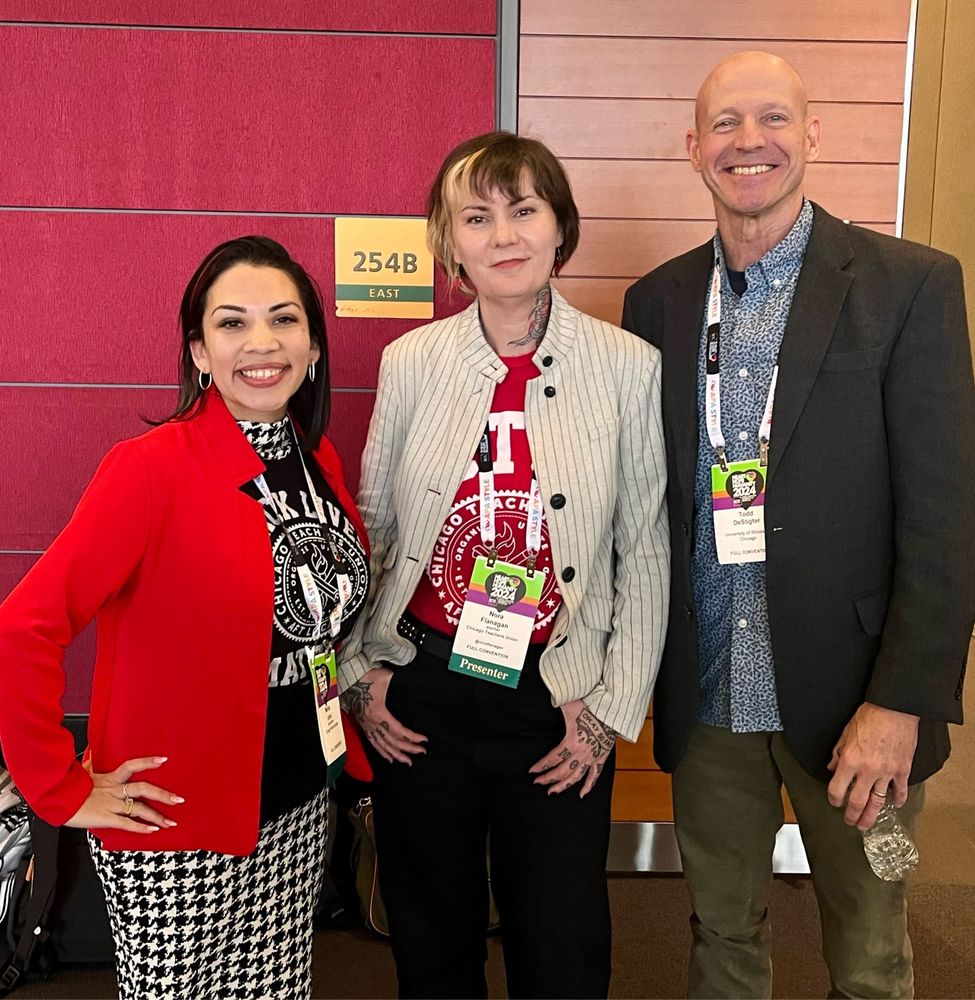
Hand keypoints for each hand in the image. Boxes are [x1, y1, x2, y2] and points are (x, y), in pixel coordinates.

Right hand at [66, 756, 183, 833]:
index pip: (132, 765)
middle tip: (179, 800)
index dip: (148, 762)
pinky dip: (140, 827)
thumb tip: (91, 750)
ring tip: (170, 822)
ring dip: (157, 816)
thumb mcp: (82, 772)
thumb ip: (91, 763)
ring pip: (139, 809)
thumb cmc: (69, 787)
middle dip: (163, 795)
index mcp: (110, 778)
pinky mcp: (106, 818)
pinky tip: (152, 830)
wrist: (57, 800)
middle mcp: (115, 790)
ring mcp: (112, 804)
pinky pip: (127, 823)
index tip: (165, 760)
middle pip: (144, 789)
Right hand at [340, 667, 426, 764]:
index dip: (412, 737)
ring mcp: (367, 725)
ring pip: (383, 746)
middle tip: (421, 751)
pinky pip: (373, 743)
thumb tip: (413, 680)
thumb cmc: (366, 677)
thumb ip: (398, 680)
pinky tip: (389, 758)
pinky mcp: (364, 725)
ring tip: (408, 761)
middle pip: (392, 741)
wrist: (350, 678)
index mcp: (378, 713)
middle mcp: (372, 723)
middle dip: (408, 749)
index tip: (423, 739)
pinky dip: (382, 752)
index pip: (398, 731)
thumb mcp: (385, 677)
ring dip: (396, 755)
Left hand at [529, 700, 615, 796]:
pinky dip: (588, 786)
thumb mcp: (571, 704)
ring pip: (576, 777)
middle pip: (561, 771)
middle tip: (538, 782)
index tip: (532, 771)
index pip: (552, 758)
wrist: (613, 713)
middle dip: (548, 778)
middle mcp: (581, 753)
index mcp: (571, 742)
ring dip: (563, 786)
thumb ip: (558, 702)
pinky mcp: (601, 758)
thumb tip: (549, 698)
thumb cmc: (592, 707)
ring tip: (553, 792)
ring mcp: (591, 757)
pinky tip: (582, 794)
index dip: (541, 766)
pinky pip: (595, 776)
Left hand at [826, 702, 918, 829]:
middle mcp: (868, 770)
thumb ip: (838, 753)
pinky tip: (894, 806)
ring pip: (878, 802)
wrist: (895, 709)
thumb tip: (831, 767)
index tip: (834, 802)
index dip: (833, 799)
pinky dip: (898, 800)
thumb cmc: (870, 716)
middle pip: (857, 802)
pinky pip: (900, 791)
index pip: (837, 788)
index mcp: (850, 760)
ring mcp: (887, 772)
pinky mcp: (903, 770)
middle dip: (851, 815)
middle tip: (849, 821)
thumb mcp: (846, 733)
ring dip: (870, 816)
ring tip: (865, 824)